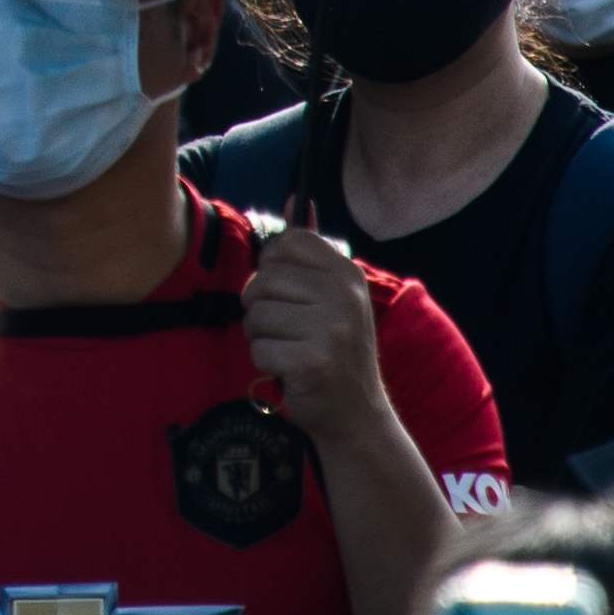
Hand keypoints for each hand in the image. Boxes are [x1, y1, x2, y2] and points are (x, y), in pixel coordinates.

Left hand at [243, 195, 390, 441]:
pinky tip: (291, 372)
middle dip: (261, 309)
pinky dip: (266, 364)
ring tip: (291, 351)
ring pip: (255, 315)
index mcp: (347, 274)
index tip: (288, 294)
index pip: (287, 243)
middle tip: (290, 332)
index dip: (272, 267)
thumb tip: (295, 199)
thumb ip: (310, 253)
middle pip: (262, 280)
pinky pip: (258, 349)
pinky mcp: (314, 361)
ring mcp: (331, 329)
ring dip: (262, 338)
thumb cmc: (334, 351)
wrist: (357, 415)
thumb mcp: (332, 297)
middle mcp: (344, 296)